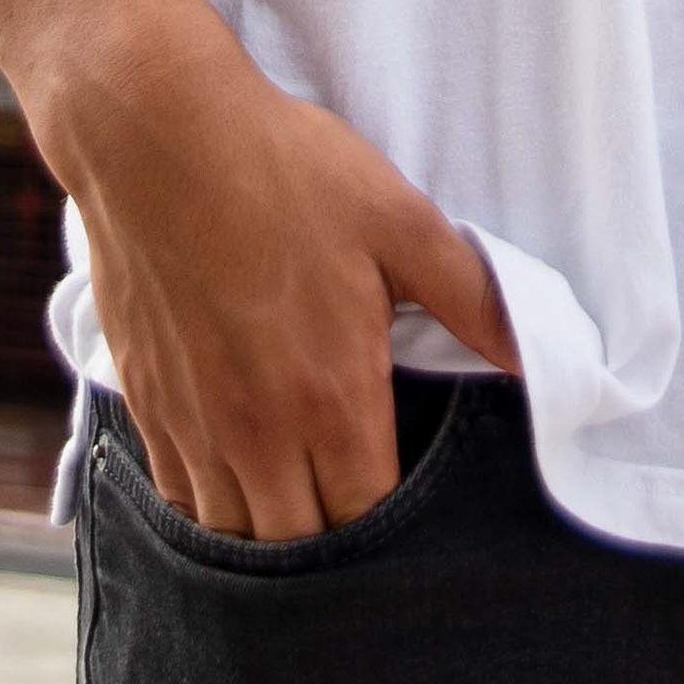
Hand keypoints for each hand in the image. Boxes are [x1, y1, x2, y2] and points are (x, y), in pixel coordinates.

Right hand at [36, 0, 514, 538]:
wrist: (154, 133)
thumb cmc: (283, 169)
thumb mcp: (396, 219)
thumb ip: (472, 299)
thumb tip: (536, 360)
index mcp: (331, 397)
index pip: (368, 519)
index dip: (392, 526)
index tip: (406, 499)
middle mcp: (259, 432)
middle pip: (300, 549)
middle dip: (334, 546)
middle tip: (355, 504)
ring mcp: (195, 424)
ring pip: (235, 536)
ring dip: (270, 534)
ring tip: (298, 504)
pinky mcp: (146, 404)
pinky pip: (178, 499)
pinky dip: (209, 508)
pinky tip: (234, 480)